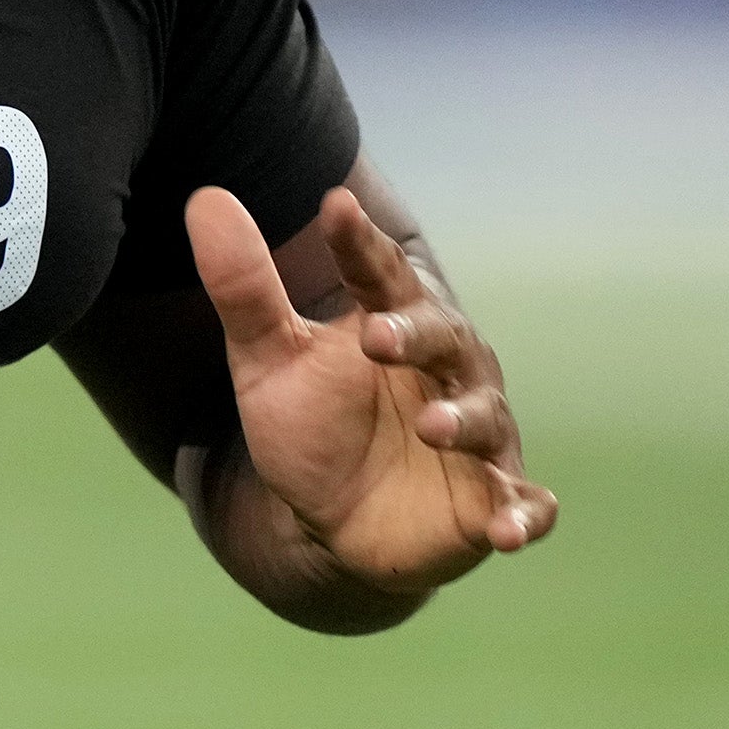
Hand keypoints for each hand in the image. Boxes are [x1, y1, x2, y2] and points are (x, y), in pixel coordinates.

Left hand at [183, 183, 558, 598]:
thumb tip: (206, 198)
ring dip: (461, 421)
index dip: (358, 245)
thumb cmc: (312, 425)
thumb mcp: (267, 360)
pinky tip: (508, 530)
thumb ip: (243, 287)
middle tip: (377, 336)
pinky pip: (522, 507)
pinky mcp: (492, 502)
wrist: (336, 522)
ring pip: (483, 419)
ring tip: (431, 427)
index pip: (379, 275)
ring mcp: (476, 435)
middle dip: (415, 336)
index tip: (332, 208)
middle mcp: (449, 370)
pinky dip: (522, 515)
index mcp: (397, 323)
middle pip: (442, 339)